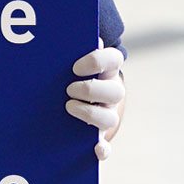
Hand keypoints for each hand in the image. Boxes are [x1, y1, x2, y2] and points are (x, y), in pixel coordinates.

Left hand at [66, 44, 124, 160]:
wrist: (73, 97)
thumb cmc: (69, 74)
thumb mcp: (71, 60)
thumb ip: (73, 48)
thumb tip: (80, 34)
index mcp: (107, 70)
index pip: (114, 59)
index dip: (97, 61)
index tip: (75, 67)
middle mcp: (111, 92)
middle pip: (115, 91)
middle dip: (91, 90)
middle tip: (69, 89)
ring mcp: (107, 115)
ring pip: (110, 118)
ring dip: (90, 113)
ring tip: (69, 107)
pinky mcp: (98, 136)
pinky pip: (106, 147)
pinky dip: (102, 150)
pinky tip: (95, 149)